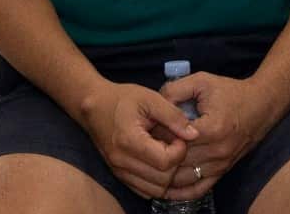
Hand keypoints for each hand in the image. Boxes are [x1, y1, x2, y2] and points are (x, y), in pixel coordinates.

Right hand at [78, 81, 198, 199]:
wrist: (95, 107)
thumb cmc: (123, 99)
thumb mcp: (151, 98)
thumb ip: (173, 116)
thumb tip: (193, 134)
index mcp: (130, 141)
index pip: (165, 161)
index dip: (179, 150)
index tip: (180, 135)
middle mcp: (122, 162)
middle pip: (162, 179)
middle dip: (176, 163)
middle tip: (176, 143)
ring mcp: (119, 171)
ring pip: (154, 189)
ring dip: (169, 175)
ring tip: (169, 152)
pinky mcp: (119, 175)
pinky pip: (144, 190)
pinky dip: (157, 182)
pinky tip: (161, 163)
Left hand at [159, 72, 271, 201]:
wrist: (261, 105)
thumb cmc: (231, 92)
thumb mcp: (203, 81)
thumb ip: (176, 90)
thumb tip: (155, 104)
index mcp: (212, 128)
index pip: (174, 140)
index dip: (157, 135)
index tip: (148, 129)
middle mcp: (217, 151)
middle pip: (177, 161)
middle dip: (158, 154)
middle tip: (145, 147)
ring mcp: (221, 165)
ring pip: (184, 179)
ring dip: (165, 174)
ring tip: (152, 163)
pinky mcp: (223, 171)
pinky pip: (198, 189)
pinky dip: (180, 192)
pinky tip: (166, 188)